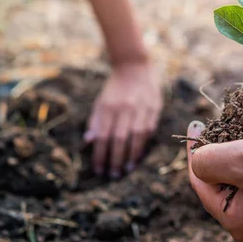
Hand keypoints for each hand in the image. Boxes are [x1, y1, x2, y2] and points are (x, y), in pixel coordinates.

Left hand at [84, 61, 161, 177]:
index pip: (103, 136)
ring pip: (136, 137)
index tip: (98, 169)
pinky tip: (138, 155)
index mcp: (109, 107)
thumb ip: (95, 121)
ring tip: (126, 169)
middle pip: (120, 139)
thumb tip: (88, 142)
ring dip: (131, 155)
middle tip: (112, 175)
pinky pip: (149, 130)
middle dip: (115, 159)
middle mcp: (125, 108)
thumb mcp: (100, 101)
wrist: (135, 66)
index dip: (100, 154)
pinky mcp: (154, 108)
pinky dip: (143, 144)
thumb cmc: (115, 88)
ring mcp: (141, 108)